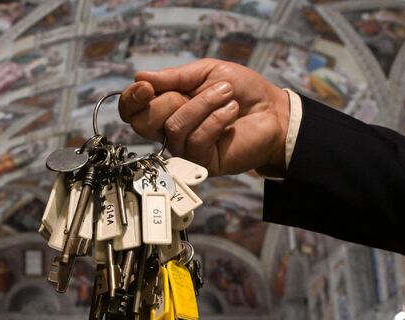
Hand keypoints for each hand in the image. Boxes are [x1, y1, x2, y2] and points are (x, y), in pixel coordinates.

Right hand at [118, 59, 290, 176]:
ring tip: (227, 95)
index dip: (131, 100)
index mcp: (166, 108)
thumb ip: (174, 77)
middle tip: (201, 88)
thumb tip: (140, 78)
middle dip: (170, 100)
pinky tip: (232, 112)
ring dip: (204, 104)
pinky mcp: (202, 163)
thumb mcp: (207, 72)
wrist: (273, 111)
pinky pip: (196, 139)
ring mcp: (185, 150)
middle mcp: (170, 132)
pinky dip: (217, 119)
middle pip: (143, 122)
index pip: (132, 111)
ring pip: (174, 127)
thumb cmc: (242, 91)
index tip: (146, 87)